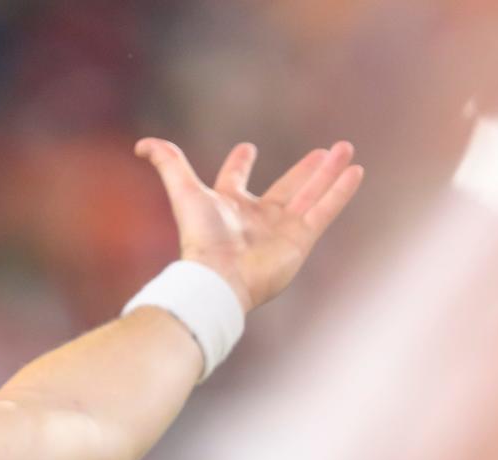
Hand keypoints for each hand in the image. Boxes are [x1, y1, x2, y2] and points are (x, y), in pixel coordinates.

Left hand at [136, 138, 362, 312]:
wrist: (219, 278)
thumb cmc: (201, 237)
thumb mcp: (184, 190)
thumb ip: (167, 163)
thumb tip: (142, 144)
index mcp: (229, 205)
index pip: (236, 179)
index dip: (240, 163)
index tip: (247, 149)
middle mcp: (257, 217)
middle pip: (286, 187)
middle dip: (306, 169)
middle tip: (323, 150)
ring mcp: (281, 229)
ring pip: (311, 194)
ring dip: (328, 173)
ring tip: (345, 149)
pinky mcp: (301, 240)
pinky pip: (325, 211)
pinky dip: (340, 191)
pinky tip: (355, 171)